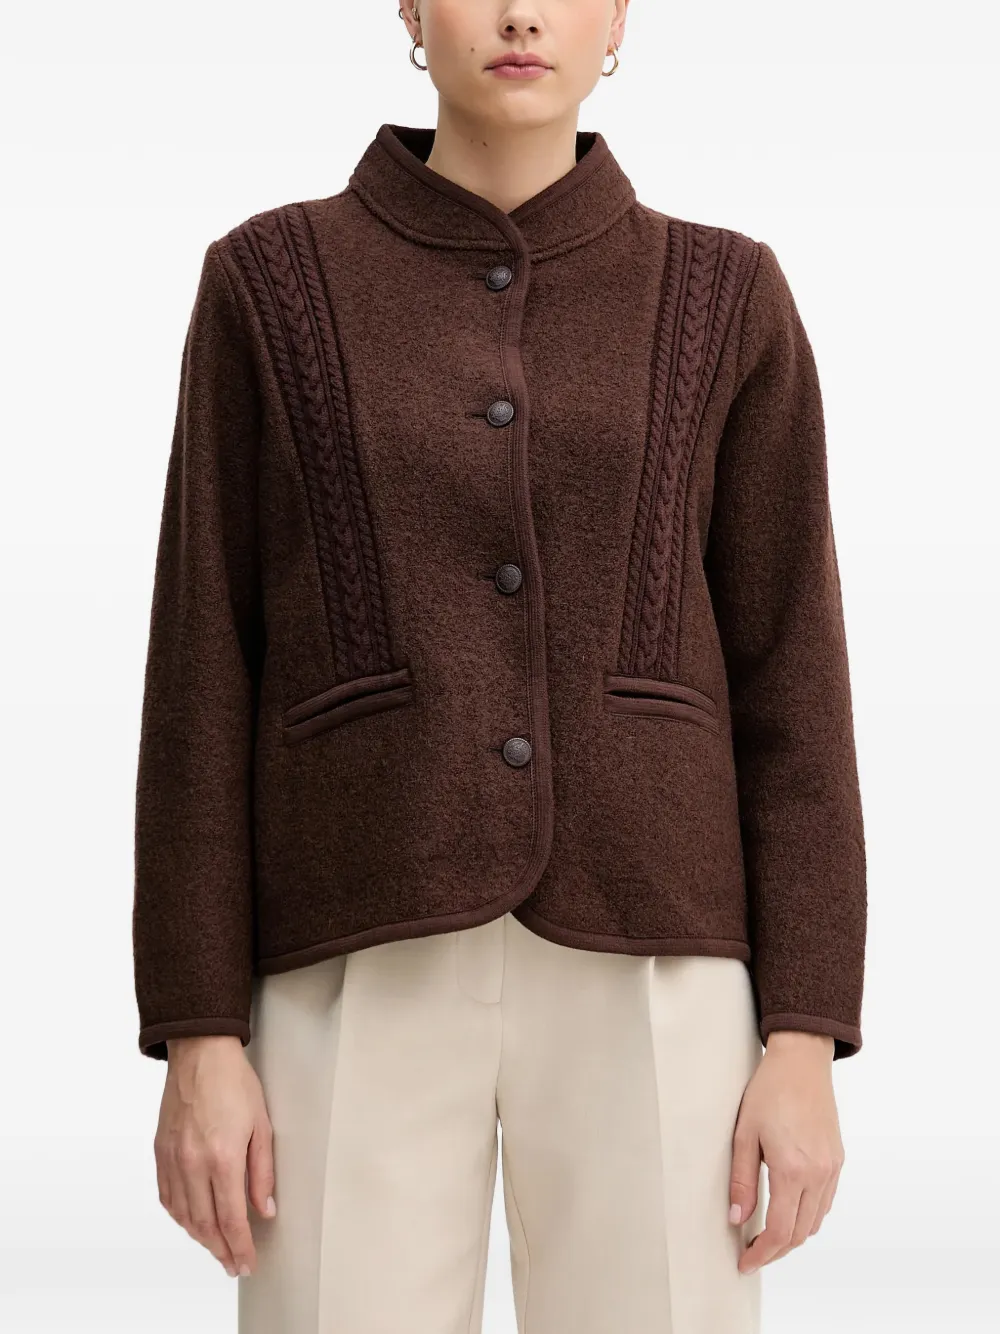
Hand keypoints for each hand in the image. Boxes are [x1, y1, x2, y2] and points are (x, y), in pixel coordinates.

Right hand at [154, 1035, 274, 1277]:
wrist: (200, 1054)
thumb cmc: (234, 1083)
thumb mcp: (262, 1125)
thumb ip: (262, 1172)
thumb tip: (264, 1208)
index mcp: (222, 1157)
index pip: (231, 1218)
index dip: (240, 1246)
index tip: (247, 1262)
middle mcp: (192, 1163)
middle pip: (205, 1224)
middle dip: (221, 1250)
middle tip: (233, 1264)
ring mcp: (173, 1159)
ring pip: (184, 1216)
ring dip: (201, 1238)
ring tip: (217, 1248)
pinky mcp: (160, 1152)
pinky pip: (167, 1197)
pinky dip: (180, 1217)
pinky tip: (191, 1222)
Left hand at [729, 1030, 843, 1273]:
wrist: (802, 1061)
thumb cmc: (769, 1091)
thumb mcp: (744, 1134)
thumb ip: (741, 1180)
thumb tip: (737, 1218)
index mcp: (792, 1169)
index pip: (779, 1231)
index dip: (761, 1254)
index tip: (744, 1262)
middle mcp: (818, 1174)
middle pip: (800, 1233)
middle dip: (775, 1251)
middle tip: (752, 1254)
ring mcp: (832, 1168)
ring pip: (815, 1221)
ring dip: (792, 1235)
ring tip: (766, 1235)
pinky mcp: (837, 1160)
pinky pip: (825, 1202)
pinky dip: (807, 1216)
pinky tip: (788, 1210)